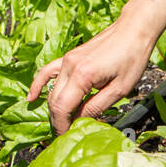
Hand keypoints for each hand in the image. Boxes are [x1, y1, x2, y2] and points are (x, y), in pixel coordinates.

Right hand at [27, 16, 159, 134]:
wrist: (134, 29)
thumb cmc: (132, 57)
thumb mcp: (120, 89)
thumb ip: (97, 106)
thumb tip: (80, 121)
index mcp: (82, 76)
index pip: (62, 108)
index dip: (62, 126)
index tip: (66, 137)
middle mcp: (69, 66)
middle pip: (54, 101)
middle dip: (58, 120)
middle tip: (66, 134)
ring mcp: (67, 60)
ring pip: (51, 90)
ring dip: (53, 108)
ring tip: (60, 123)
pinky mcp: (69, 56)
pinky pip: (47, 71)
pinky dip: (38, 85)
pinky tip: (32, 97)